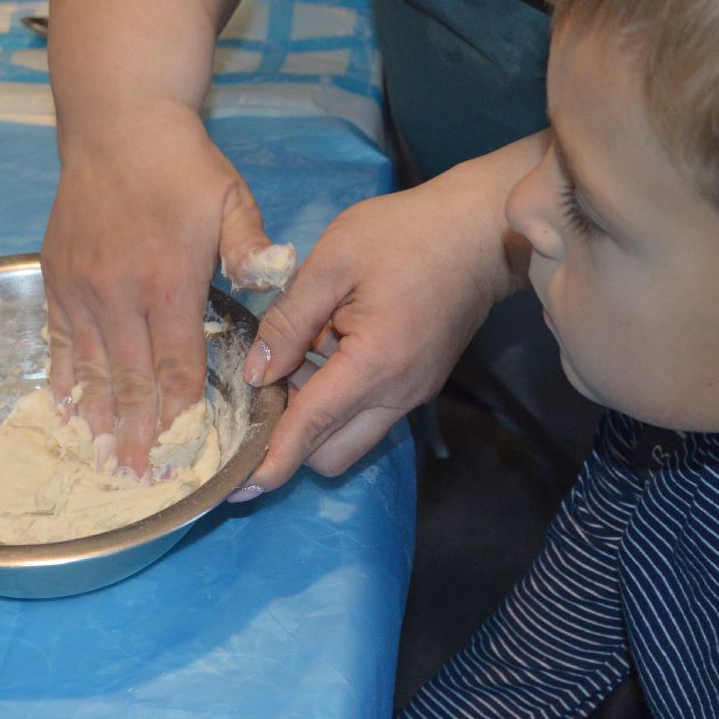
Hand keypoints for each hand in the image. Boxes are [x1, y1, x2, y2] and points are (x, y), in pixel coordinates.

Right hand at [41, 104, 275, 472]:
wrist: (117, 122)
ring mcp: (82, 288)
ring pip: (89, 367)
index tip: (182, 454)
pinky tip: (67, 411)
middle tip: (139, 477)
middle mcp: (120, 294)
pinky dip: (61, 378)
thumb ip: (251, 244)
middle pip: (130, 379)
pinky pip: (57, 340)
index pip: (177, 364)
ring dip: (97, 418)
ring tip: (101, 459)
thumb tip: (273, 275)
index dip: (180, 412)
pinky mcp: (55, 279)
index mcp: (169, 282)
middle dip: (137, 433)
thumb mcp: (231, 197)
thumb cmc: (183, 166)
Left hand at [232, 134, 545, 496]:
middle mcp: (398, 394)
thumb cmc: (406, 234)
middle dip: (290, 437)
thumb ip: (289, 320)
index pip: (312, 428)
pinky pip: (367, 414)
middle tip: (267, 382)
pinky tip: (325, 348)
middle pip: (330, 454)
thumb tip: (256, 374)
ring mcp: (411, 393)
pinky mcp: (416, 385)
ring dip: (314, 416)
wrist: (481, 231)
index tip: (237, 487)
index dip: (271, 460)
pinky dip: (337, 400)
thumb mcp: (333, 261)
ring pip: (349, 438)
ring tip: (299, 351)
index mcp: (375, 363)